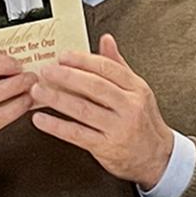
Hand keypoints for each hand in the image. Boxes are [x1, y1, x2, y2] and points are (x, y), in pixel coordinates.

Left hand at [30, 34, 173, 189]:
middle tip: (46, 71)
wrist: (157, 157)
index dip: (83, 60)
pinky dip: (56, 126)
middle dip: (67, 77)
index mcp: (136, 88)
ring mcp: (118, 128)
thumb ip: (118, 64)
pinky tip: (41, 119)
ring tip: (38, 91)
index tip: (63, 56)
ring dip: (57, 99)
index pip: (107, 68)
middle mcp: (129, 106)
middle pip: (95, 86)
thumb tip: (105, 39)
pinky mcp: (107, 148)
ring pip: (83, 109)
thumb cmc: (143, 120)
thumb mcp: (137, 89)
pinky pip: (77, 134)